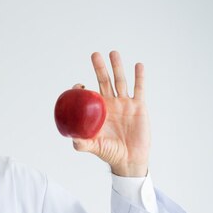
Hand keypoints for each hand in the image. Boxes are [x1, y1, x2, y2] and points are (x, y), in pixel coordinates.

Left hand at [72, 51, 149, 176]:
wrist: (130, 159)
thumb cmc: (110, 153)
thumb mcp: (94, 147)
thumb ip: (83, 143)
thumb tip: (73, 140)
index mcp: (97, 112)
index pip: (88, 95)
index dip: (81, 89)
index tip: (78, 85)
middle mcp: (110, 104)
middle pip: (104, 81)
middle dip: (99, 68)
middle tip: (94, 54)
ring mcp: (125, 103)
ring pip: (120, 81)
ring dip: (117, 67)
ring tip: (113, 53)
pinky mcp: (138, 106)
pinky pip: (139, 89)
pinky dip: (139, 77)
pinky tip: (138, 65)